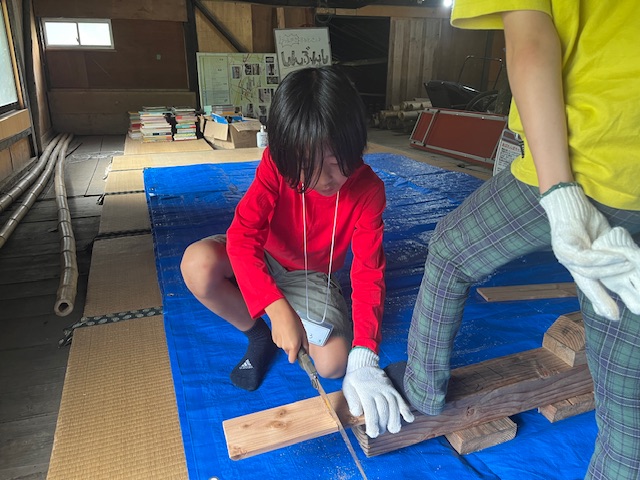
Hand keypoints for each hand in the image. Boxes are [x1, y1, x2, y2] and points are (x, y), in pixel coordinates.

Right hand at [265, 298, 307, 362]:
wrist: (281, 313)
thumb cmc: (293, 320)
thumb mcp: (303, 333)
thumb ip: (305, 344)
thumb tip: (306, 350)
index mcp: (293, 346)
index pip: (292, 360)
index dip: (296, 356)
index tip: (299, 351)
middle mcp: (285, 347)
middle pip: (289, 352)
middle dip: (293, 347)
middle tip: (295, 337)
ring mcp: (278, 343)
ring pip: (284, 347)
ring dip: (287, 342)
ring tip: (289, 332)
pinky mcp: (274, 339)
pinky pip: (280, 342)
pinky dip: (282, 339)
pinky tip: (284, 331)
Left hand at [342, 347, 414, 437]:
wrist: (364, 365)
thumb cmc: (355, 380)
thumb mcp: (348, 387)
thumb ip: (352, 400)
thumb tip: (357, 413)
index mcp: (365, 391)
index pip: (371, 410)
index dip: (373, 423)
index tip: (373, 433)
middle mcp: (378, 390)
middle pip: (384, 410)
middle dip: (383, 424)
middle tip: (380, 432)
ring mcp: (387, 389)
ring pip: (394, 405)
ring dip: (395, 419)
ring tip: (394, 429)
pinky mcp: (393, 389)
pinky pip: (401, 399)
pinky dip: (406, 409)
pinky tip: (409, 419)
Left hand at [540, 183, 637, 319]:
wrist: (570, 201)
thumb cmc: (585, 221)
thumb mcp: (600, 242)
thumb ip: (608, 257)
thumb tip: (625, 268)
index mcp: (575, 264)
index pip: (588, 285)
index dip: (599, 300)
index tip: (612, 315)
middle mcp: (567, 262)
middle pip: (587, 283)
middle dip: (601, 297)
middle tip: (618, 309)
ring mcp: (563, 254)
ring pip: (588, 271)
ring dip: (610, 269)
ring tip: (629, 266)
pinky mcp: (563, 245)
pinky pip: (585, 257)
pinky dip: (602, 259)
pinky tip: (617, 257)